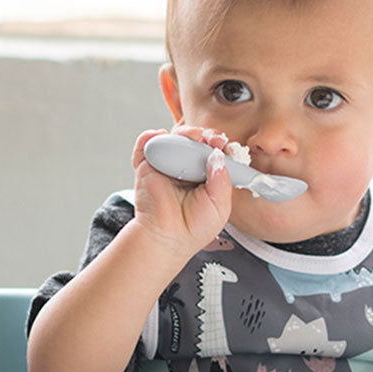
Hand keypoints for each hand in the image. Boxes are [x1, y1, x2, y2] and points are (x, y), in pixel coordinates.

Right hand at [129, 125, 232, 256]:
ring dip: (185, 132)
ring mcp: (167, 165)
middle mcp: (187, 168)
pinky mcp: (147, 166)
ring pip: (175, 139)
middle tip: (213, 140)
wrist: (167, 239)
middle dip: (206, 136)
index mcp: (206, 176)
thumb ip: (222, 180)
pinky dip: (151, 136)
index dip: (221, 146)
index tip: (226, 145)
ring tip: (194, 137)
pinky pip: (147, 144)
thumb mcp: (220, 205)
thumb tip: (217, 155)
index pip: (215, 153)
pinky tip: (161, 135)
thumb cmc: (193, 228)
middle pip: (196, 141)